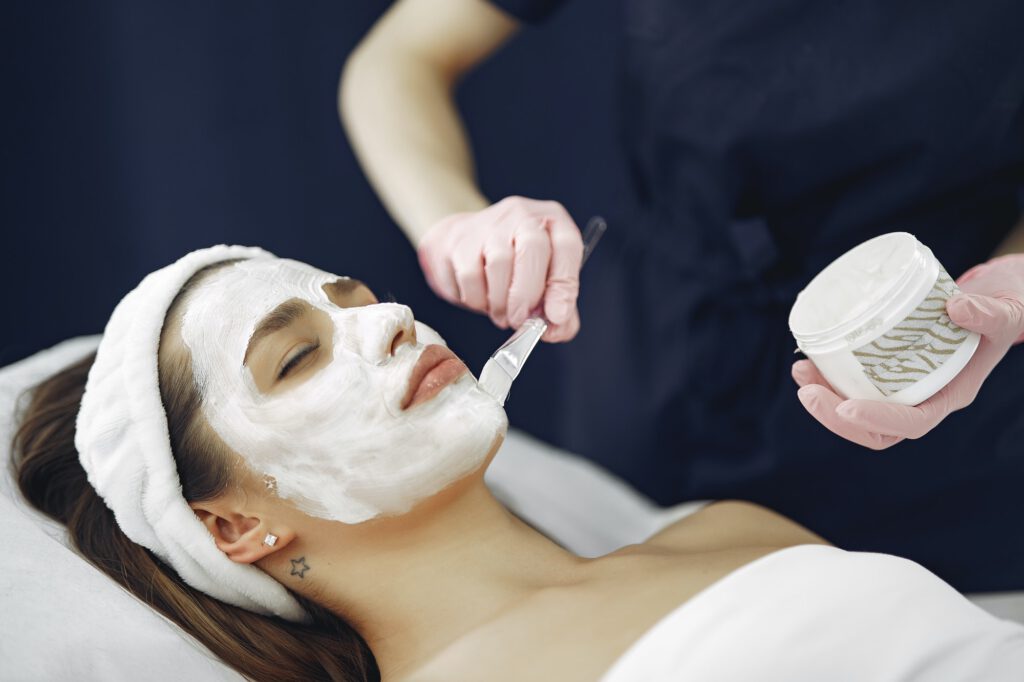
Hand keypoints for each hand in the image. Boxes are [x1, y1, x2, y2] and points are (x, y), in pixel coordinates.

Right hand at [417, 196, 583, 341]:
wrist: (462, 244)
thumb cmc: (511, 263)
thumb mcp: (543, 279)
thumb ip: (559, 306)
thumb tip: (557, 329)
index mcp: (552, 222)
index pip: (567, 246)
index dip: (564, 285)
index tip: (558, 317)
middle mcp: (522, 214)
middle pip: (532, 248)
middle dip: (528, 295)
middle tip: (522, 321)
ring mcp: (488, 223)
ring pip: (499, 264)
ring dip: (501, 302)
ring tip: (502, 313)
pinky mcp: (459, 239)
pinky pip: (470, 276)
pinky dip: (477, 299)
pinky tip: (482, 300)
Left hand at [792, 253, 1023, 449]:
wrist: (1003, 295)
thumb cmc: (1010, 306)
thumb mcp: (1009, 310)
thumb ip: (990, 313)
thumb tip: (956, 308)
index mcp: (952, 394)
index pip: (911, 423)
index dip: (876, 420)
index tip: (845, 407)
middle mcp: (926, 395)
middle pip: (876, 429)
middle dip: (835, 416)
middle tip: (806, 389)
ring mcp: (907, 383)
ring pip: (859, 409)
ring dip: (825, 398)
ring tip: (801, 372)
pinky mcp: (891, 365)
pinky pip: (856, 383)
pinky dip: (830, 376)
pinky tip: (811, 360)